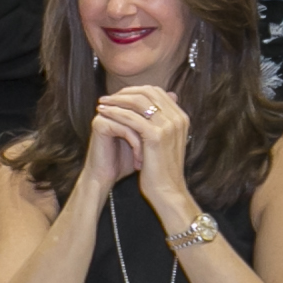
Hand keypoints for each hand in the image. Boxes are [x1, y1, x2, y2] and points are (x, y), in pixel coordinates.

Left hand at [94, 84, 193, 210]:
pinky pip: (131, 117)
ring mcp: (169, 126)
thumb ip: (158, 123)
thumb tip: (145, 107)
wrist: (167, 191)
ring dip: (117, 100)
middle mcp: (178, 118)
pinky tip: (103, 114)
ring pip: (138, 102)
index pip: (157, 92)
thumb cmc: (162, 169)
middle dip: (125, 93)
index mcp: (181, 117)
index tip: (118, 95)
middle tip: (107, 98)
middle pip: (148, 92)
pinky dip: (115, 113)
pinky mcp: (156, 136)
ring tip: (101, 104)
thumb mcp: (163, 141)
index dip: (135, 91)